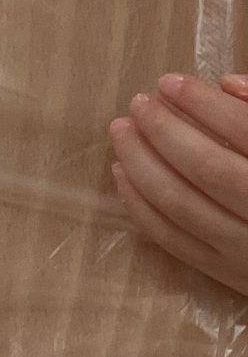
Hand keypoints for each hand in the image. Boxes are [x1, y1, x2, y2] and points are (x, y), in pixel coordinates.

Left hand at [109, 74, 247, 297]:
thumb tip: (227, 84)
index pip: (245, 131)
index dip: (204, 104)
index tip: (168, 82)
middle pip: (208, 168)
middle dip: (165, 131)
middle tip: (138, 103)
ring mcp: (247, 250)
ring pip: (182, 204)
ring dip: (142, 163)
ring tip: (122, 130)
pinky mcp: (226, 274)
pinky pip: (173, 240)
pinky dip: (140, 205)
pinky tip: (122, 173)